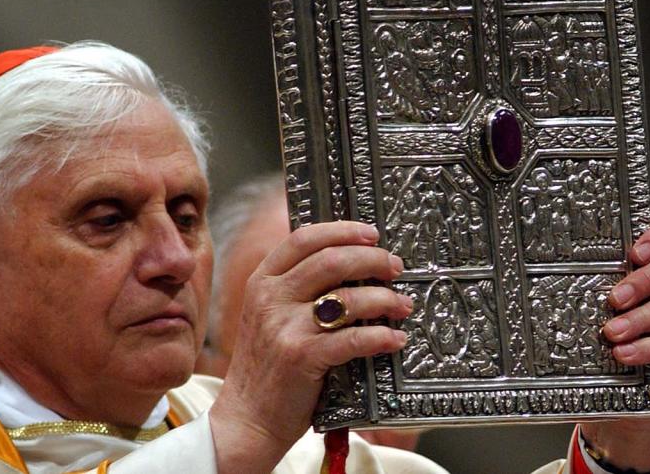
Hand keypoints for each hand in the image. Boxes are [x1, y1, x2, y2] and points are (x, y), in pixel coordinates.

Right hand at [209, 221, 411, 472]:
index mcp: (262, 281)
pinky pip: (353, 339)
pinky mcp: (302, 357)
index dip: (342, 230)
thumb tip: (350, 263)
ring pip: (347, 298)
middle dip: (372, 259)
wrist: (247, 418)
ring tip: (402, 304)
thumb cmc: (267, 366)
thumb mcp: (267, 316)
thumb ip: (295, 288)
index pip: (303, 238)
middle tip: (395, 267)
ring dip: (384, 298)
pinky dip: (381, 336)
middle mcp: (270, 298)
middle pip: (331, 260)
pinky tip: (395, 339)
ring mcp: (284, 327)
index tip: (372, 233)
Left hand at [580, 220, 649, 469]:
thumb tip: (522, 267)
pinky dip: (649, 348)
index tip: (634, 252)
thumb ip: (573, 285)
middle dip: (646, 278)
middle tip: (615, 298)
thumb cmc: (593, 343)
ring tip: (612, 332)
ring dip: (641, 318)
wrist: (613, 395)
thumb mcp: (581, 308)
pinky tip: (624, 353)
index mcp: (649, 267)